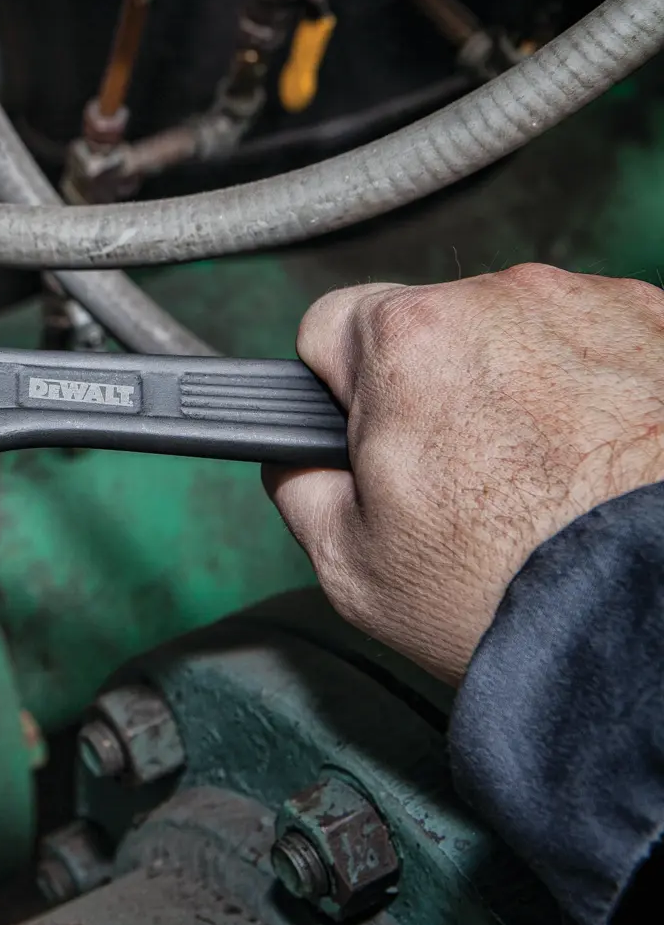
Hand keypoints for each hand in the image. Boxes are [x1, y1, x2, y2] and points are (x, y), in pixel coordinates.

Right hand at [266, 264, 663, 683]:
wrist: (654, 624)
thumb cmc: (517, 593)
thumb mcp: (349, 565)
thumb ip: (298, 486)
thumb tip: (297, 459)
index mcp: (409, 338)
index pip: (331, 326)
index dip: (339, 393)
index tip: (371, 442)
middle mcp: (505, 299)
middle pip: (434, 329)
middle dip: (439, 393)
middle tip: (464, 487)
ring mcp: (600, 309)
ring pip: (524, 339)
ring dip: (525, 393)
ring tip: (549, 487)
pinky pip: (607, 351)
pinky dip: (602, 399)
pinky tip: (606, 471)